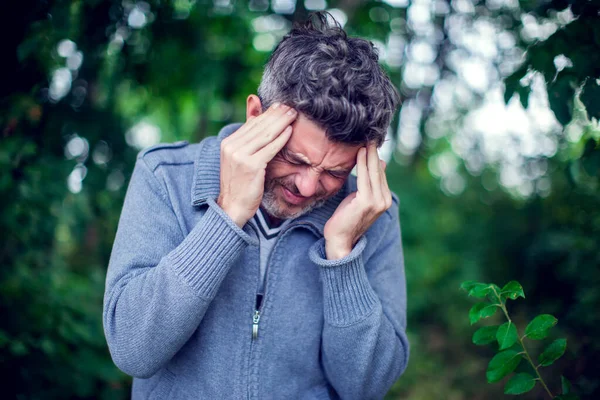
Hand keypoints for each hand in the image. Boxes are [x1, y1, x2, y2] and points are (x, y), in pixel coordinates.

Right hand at [217, 102, 297, 226]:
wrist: (232, 206)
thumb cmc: (240, 183)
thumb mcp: (240, 158)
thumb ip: (248, 137)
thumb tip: (254, 114)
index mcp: (228, 143)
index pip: (251, 123)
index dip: (268, 113)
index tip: (281, 106)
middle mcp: (232, 147)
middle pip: (259, 126)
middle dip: (277, 115)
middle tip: (291, 107)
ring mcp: (240, 156)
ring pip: (265, 135)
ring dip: (281, 123)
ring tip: (293, 114)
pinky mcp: (251, 166)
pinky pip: (270, 149)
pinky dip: (281, 139)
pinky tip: (290, 131)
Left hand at [323, 144, 392, 259]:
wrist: (340, 241)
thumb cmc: (346, 219)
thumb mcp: (360, 197)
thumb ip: (370, 182)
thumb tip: (380, 162)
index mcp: (384, 199)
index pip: (380, 173)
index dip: (375, 157)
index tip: (370, 141)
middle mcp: (384, 200)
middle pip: (378, 170)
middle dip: (374, 152)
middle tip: (370, 135)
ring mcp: (377, 202)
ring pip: (373, 172)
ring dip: (369, 154)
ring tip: (366, 139)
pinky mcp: (367, 202)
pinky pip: (365, 178)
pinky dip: (363, 163)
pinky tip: (360, 152)